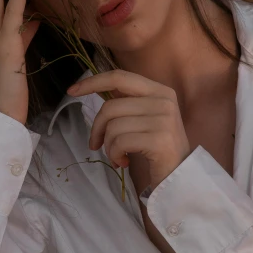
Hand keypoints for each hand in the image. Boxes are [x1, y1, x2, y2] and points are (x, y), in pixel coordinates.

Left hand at [67, 69, 190, 189]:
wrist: (180, 175)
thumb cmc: (157, 147)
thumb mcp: (145, 117)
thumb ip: (127, 102)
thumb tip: (95, 89)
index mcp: (159, 90)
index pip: (119, 77)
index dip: (93, 82)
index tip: (72, 90)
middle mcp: (164, 100)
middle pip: (111, 106)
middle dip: (97, 128)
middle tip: (97, 144)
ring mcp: (164, 119)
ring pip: (113, 126)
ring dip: (108, 145)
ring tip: (117, 155)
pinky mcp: (159, 140)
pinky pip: (120, 142)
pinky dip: (114, 154)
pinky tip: (122, 162)